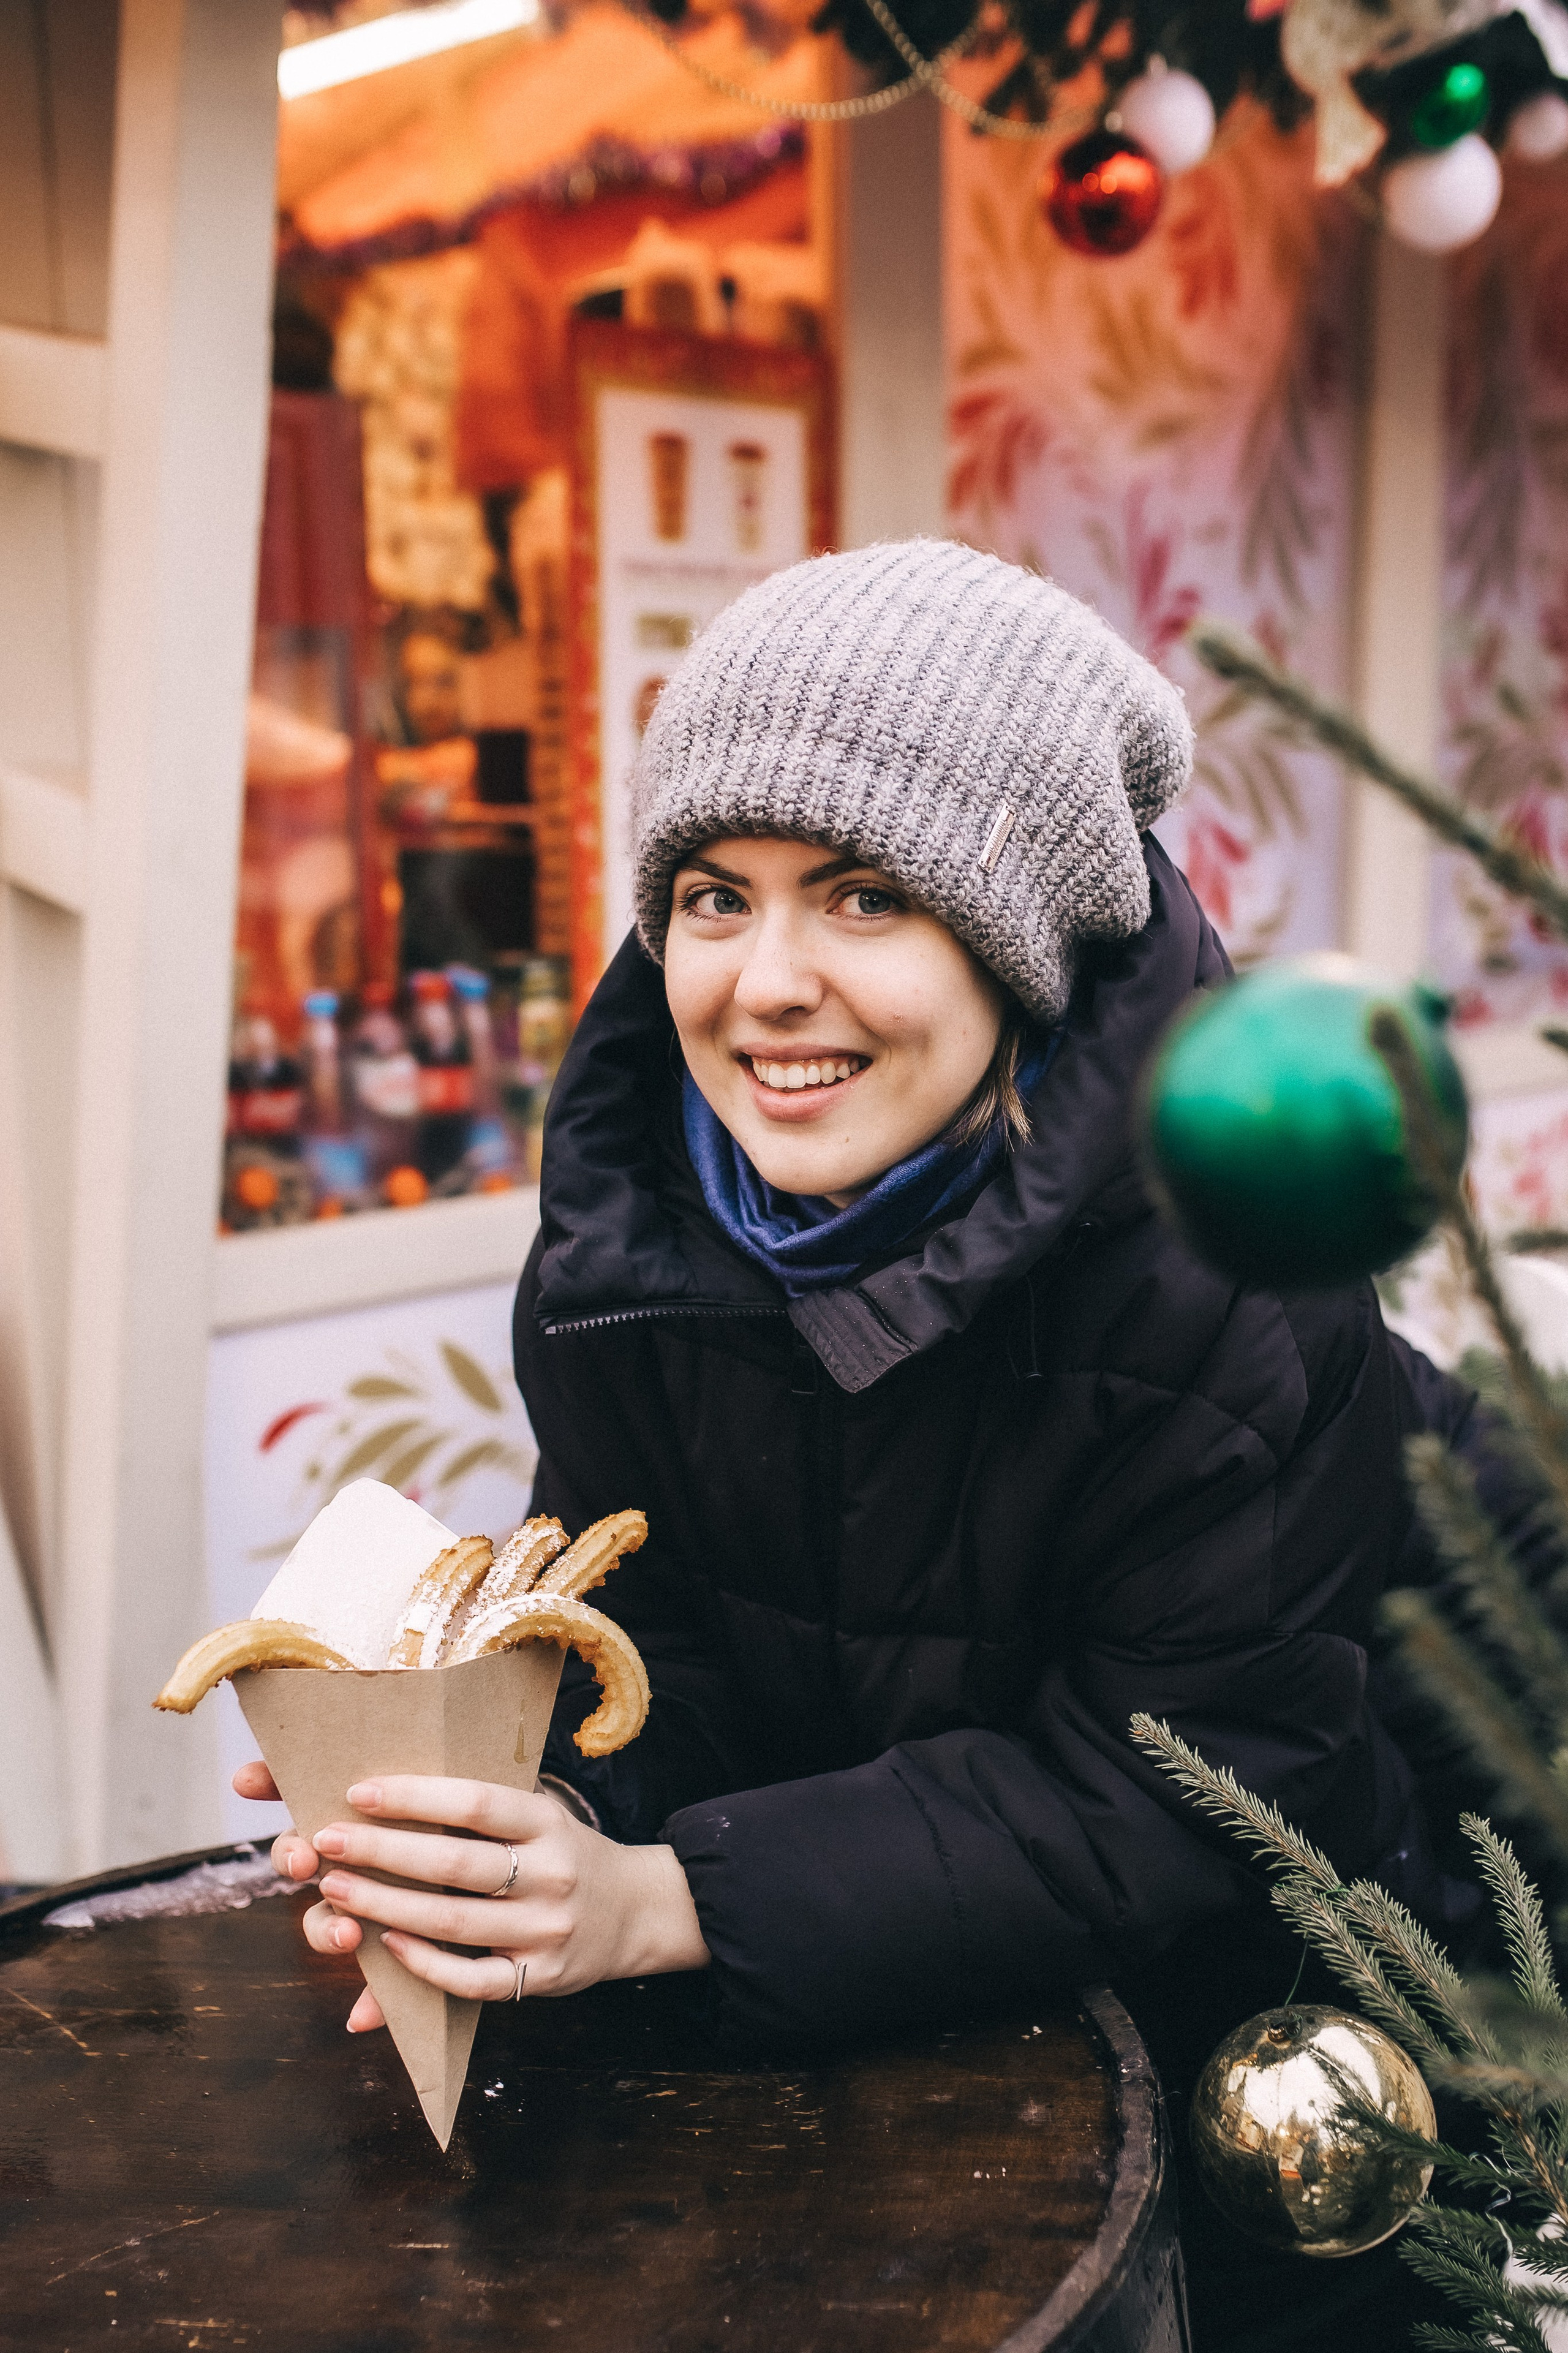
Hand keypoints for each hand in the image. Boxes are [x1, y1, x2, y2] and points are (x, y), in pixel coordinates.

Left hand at [232, 1761, 708, 2034]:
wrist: (635, 1911)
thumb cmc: (561, 1853)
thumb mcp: (537, 1817)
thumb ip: (476, 1814)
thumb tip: (381, 1799)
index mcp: (548, 1821)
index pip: (476, 1803)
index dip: (415, 1797)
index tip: (358, 1790)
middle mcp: (552, 1873)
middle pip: (456, 1864)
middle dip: (382, 1853)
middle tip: (326, 1842)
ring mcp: (548, 1930)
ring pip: (455, 1922)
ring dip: (385, 1906)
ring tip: (334, 1891)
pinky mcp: (540, 1978)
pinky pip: (473, 1979)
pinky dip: (425, 1965)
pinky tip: (387, 1944)